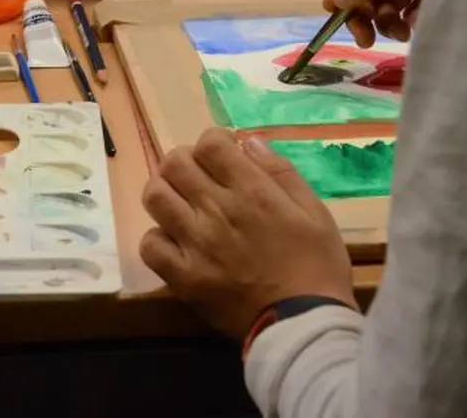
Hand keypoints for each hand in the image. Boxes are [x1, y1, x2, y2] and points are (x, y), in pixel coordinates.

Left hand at [140, 129, 356, 339]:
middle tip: (199, 176)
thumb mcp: (314, 212)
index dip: (213, 142)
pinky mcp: (182, 276)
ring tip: (182, 203)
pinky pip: (149, 244)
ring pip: (155, 196)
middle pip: (174, 163)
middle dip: (185, 160)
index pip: (209, 144)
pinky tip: (176, 241)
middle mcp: (217, 211)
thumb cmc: (317, 266)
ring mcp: (195, 244)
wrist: (305, 325)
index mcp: (252, 192)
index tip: (223, 155)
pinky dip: (158, 238)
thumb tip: (249, 141)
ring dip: (165, 191)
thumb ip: (280, 172)